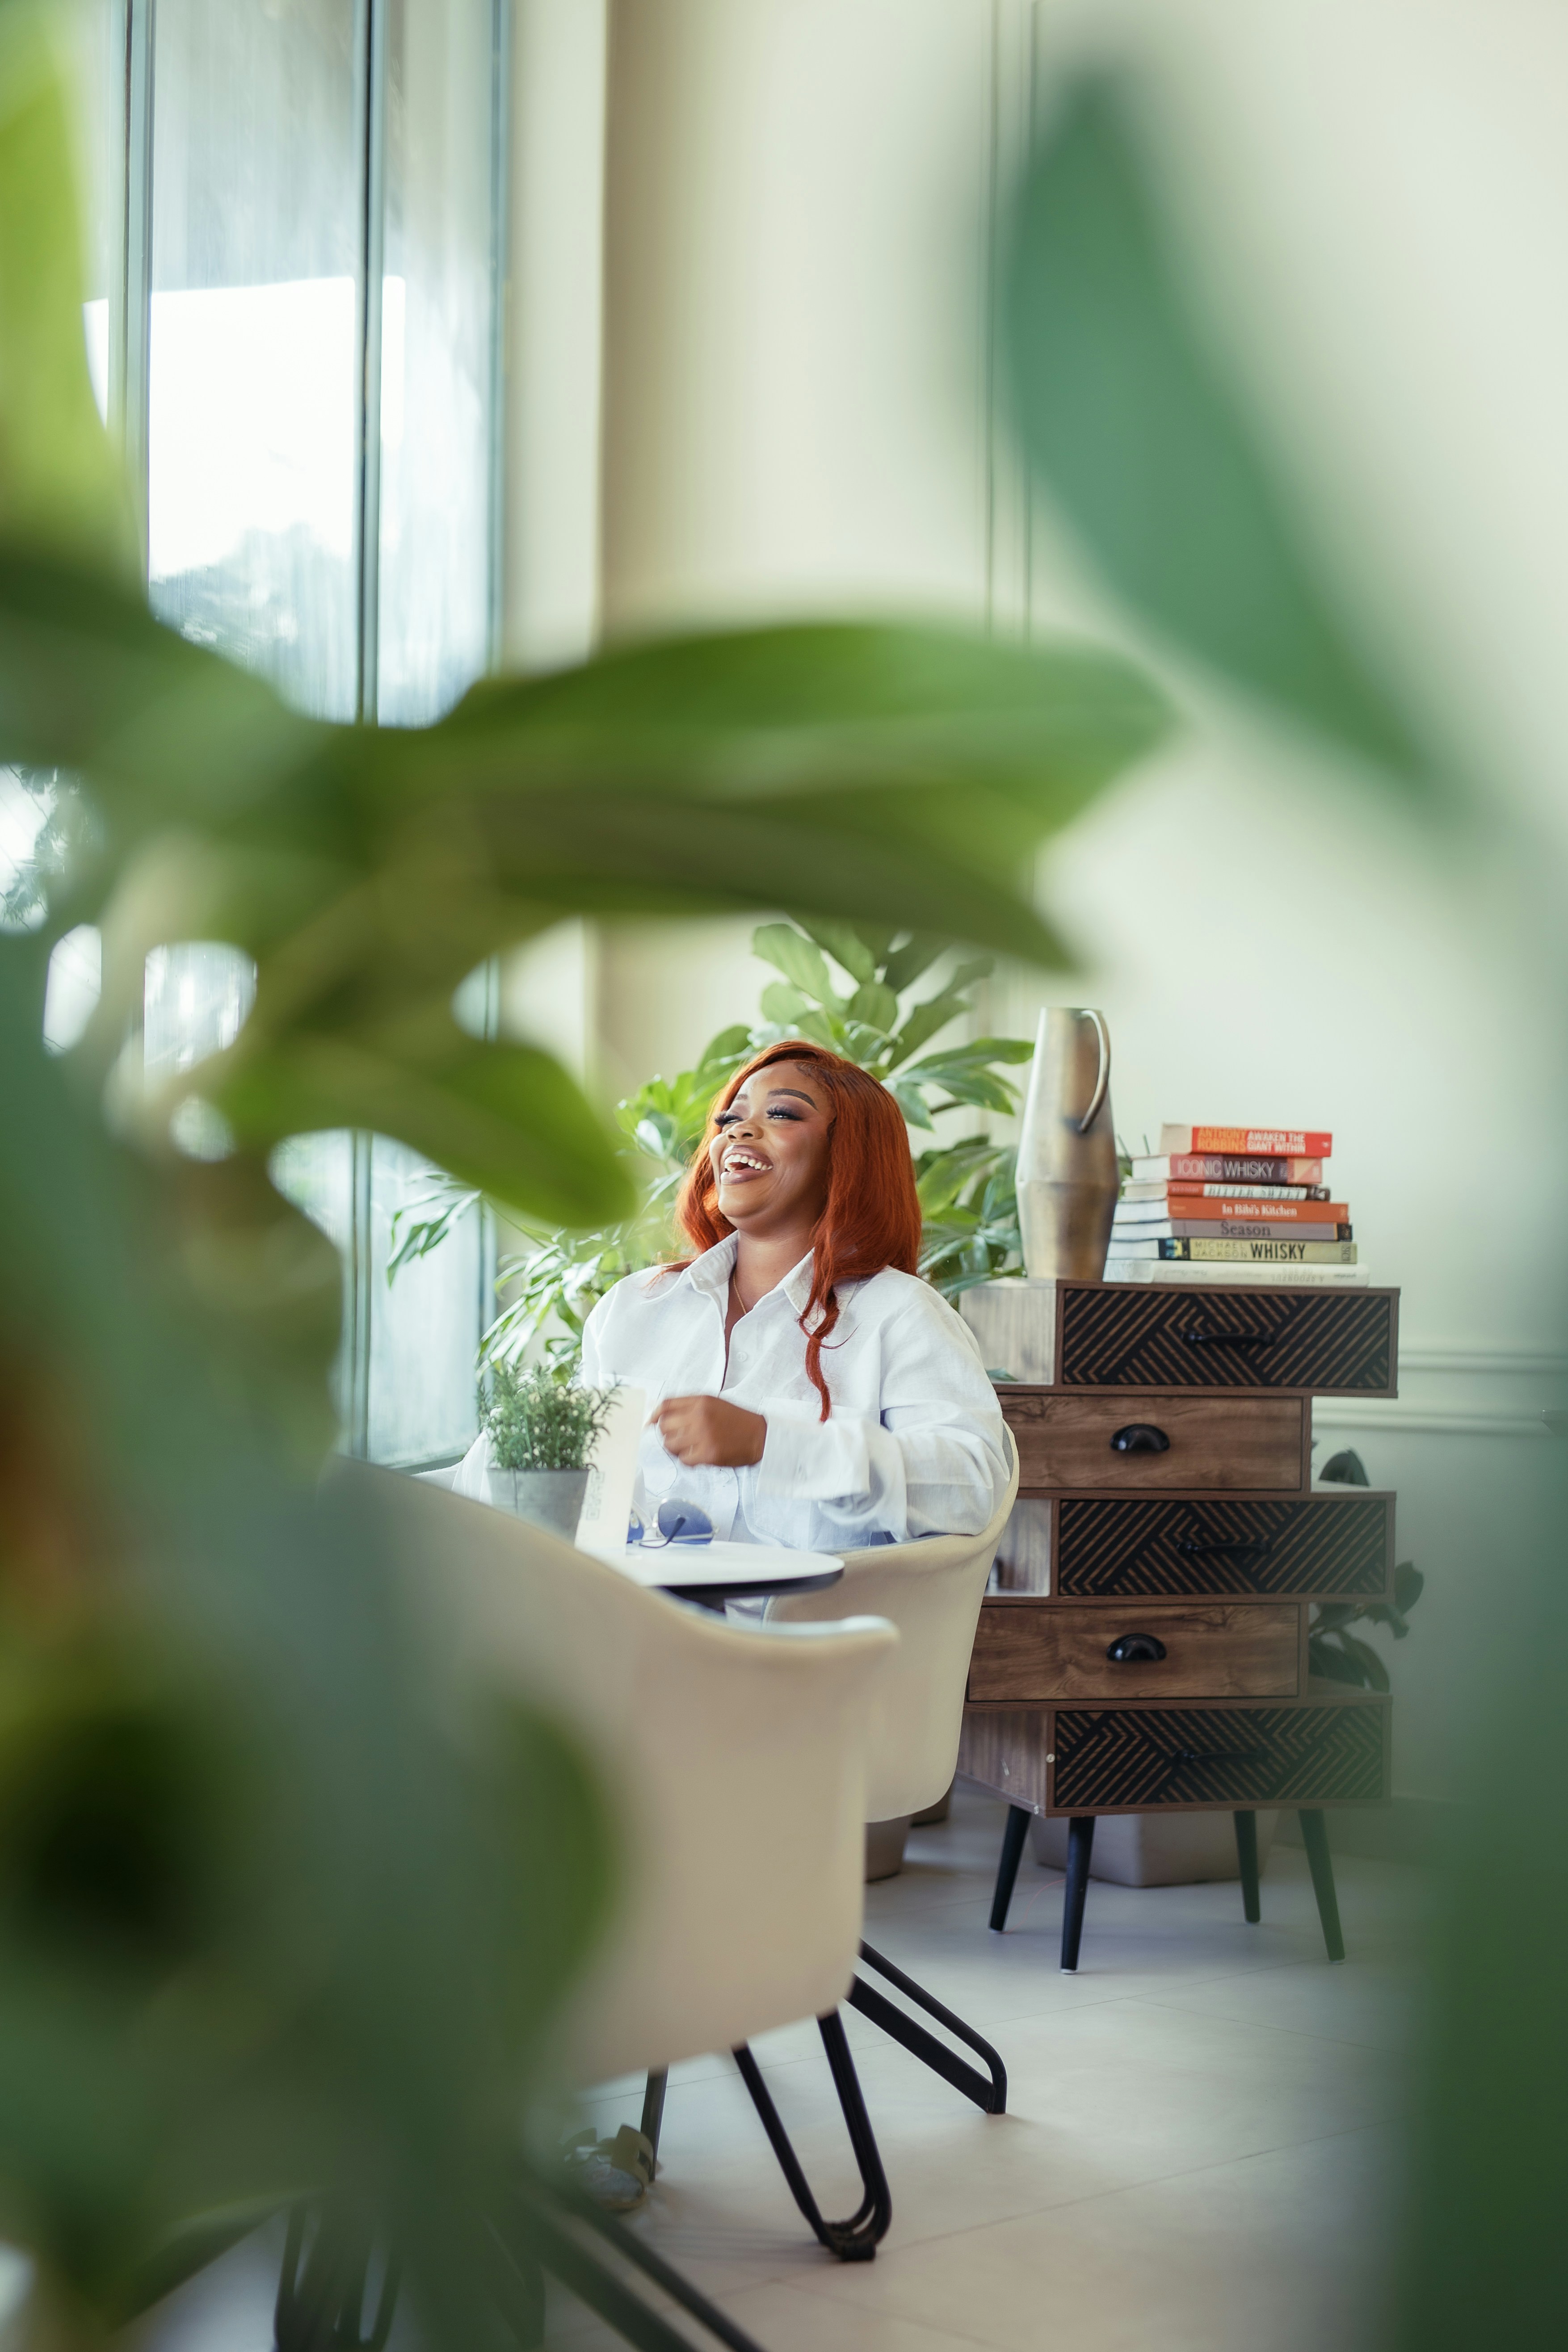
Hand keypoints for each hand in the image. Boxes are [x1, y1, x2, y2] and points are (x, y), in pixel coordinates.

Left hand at [652, 1393, 766, 1468]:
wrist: (760, 1436)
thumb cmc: (736, 1420)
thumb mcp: (713, 1403)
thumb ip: (688, 1406)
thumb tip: (659, 1416)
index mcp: (700, 1401)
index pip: (665, 1405)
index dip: (654, 1415)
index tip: (650, 1424)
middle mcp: (699, 1417)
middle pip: (664, 1426)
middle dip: (666, 1434)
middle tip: (677, 1438)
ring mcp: (703, 1436)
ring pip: (670, 1445)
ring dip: (675, 1449)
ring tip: (688, 1448)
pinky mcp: (708, 1454)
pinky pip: (684, 1460)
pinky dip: (687, 1460)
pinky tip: (697, 1456)